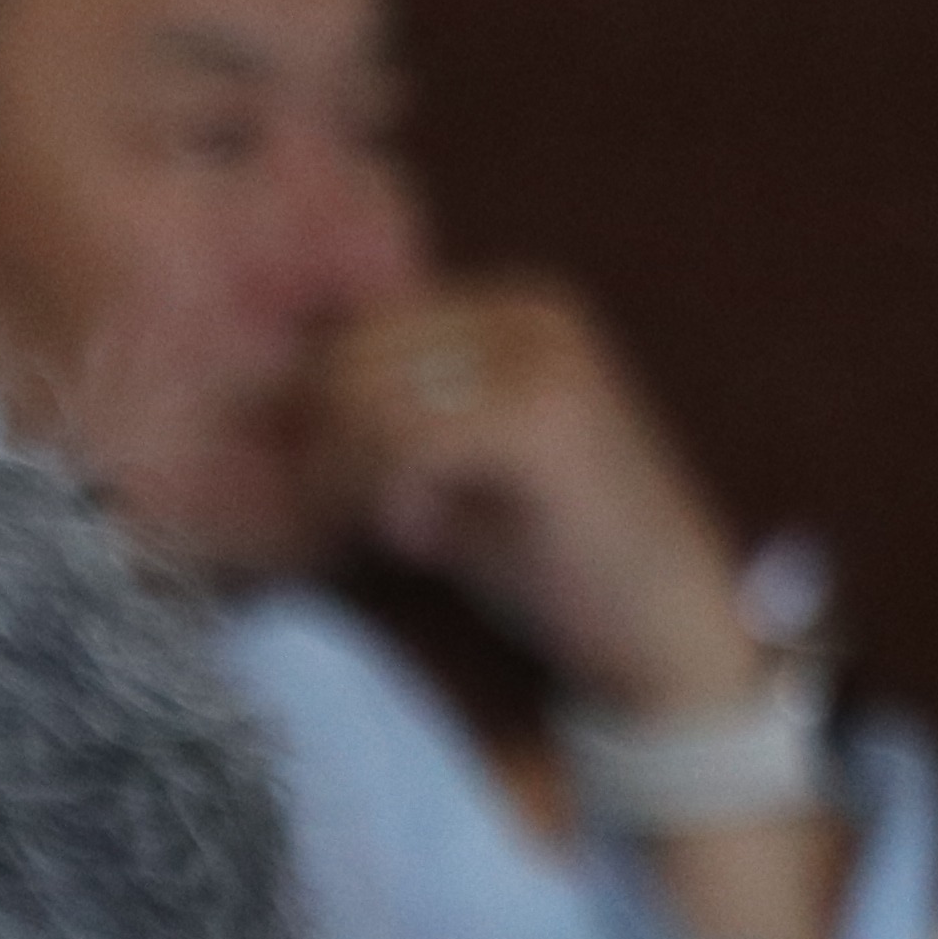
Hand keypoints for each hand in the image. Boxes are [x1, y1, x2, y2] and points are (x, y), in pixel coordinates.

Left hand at [315, 282, 767, 716]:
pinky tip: (425, 544)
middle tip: (357, 526)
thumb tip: (274, 408)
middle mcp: (531, 312)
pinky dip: (389, 501)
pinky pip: (404, 444)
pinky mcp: (544, 419)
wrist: (663, 630)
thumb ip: (389, 430)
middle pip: (349, 354)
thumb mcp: (454, 476)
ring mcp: (544, 359)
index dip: (320, 415)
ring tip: (402, 537)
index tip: (337, 497)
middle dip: (327, 447)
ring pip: (366, 395)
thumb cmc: (550, 564)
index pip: (358, 329)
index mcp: (511, 308)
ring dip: (351, 482)